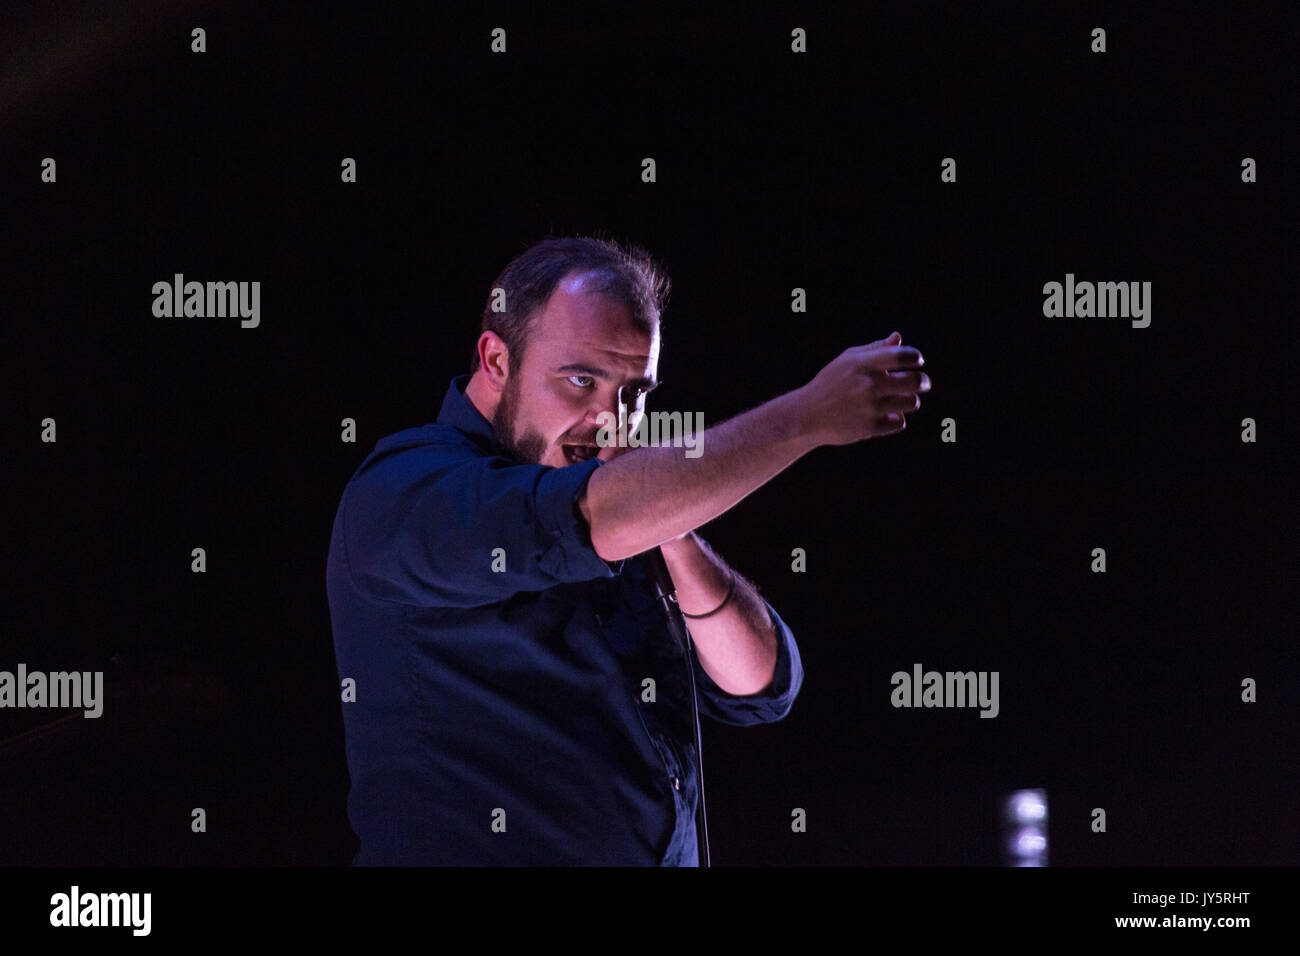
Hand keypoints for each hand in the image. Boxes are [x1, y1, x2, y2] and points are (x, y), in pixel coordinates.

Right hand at [792, 331, 929, 446]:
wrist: (806, 415)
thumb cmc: (830, 383)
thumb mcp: (847, 361)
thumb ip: (875, 349)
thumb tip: (898, 338)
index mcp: (863, 364)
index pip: (903, 356)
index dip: (915, 357)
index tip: (916, 361)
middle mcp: (869, 384)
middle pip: (916, 381)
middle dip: (924, 382)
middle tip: (923, 383)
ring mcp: (870, 407)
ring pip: (912, 402)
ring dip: (909, 401)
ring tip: (900, 401)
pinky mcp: (870, 427)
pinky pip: (899, 422)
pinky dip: (895, 420)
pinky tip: (884, 417)